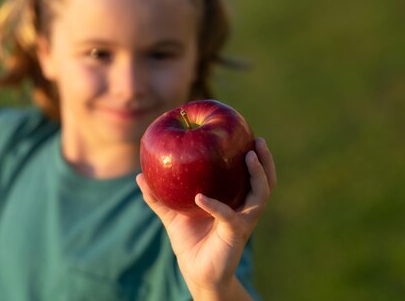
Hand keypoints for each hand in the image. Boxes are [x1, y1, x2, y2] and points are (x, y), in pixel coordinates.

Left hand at [136, 137, 276, 296]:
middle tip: (257, 140)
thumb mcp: (172, 214)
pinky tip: (200, 197)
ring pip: (260, 195)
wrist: (196, 272)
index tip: (247, 132)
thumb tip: (139, 175)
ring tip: (248, 156)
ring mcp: (243, 221)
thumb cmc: (189, 241)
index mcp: (234, 199)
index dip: (254, 155)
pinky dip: (215, 205)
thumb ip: (158, 196)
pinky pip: (228, 216)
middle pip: (265, 181)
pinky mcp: (235, 234)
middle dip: (266, 160)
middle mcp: (243, 207)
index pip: (249, 174)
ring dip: (258, 174)